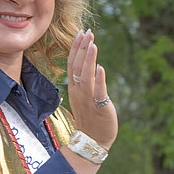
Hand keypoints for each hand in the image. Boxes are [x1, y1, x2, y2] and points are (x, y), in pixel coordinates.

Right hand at [66, 29, 117, 150]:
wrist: (92, 141)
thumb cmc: (90, 119)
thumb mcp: (84, 97)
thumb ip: (87, 82)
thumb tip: (95, 66)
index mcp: (75, 88)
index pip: (72, 64)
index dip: (76, 48)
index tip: (80, 33)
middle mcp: (79, 91)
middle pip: (78, 66)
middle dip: (82, 48)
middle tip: (87, 32)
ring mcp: (88, 99)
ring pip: (86, 76)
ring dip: (89, 59)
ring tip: (92, 43)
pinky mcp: (99, 107)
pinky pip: (98, 92)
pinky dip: (99, 79)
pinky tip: (101, 67)